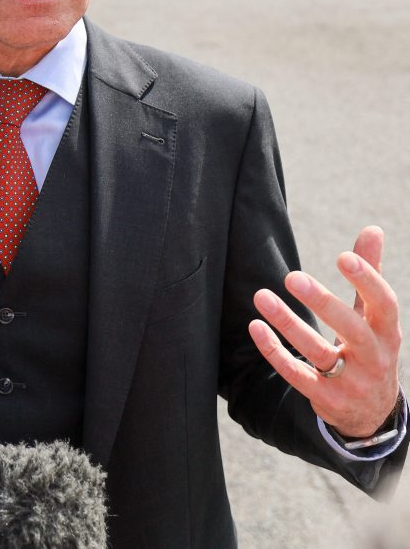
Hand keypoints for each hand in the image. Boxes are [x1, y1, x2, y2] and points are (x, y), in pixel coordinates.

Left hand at [249, 226, 400, 438]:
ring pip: (317, 351)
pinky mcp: (326, 398)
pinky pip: (296, 373)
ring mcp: (351, 381)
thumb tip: (373, 229)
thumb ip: (371, 273)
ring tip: (261, 296)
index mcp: (387, 331)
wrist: (372, 413)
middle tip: (292, 277)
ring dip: (287, 323)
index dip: (367, 280)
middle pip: (351, 328)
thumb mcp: (376, 316)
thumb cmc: (369, 347)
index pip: (383, 303)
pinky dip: (274, 351)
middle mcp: (373, 357)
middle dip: (322, 302)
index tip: (343, 257)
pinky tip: (256, 327)